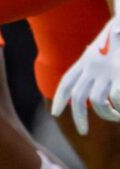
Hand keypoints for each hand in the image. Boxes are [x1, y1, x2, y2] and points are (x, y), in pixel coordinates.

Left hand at [52, 16, 119, 135]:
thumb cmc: (119, 35)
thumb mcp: (109, 44)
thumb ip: (97, 59)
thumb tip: (92, 78)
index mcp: (88, 59)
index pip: (67, 81)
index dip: (59, 98)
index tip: (55, 113)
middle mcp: (94, 65)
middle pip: (78, 96)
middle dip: (78, 117)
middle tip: (82, 133)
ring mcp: (108, 70)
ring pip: (97, 102)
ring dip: (107, 114)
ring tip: (117, 117)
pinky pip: (115, 99)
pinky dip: (119, 107)